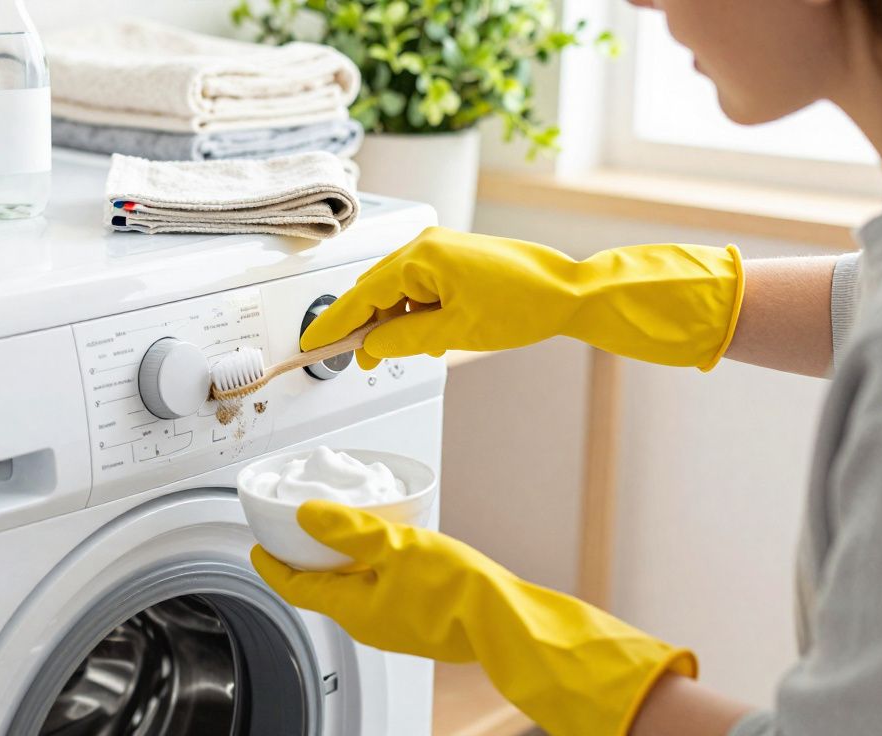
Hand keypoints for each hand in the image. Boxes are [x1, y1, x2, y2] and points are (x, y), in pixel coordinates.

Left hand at [252, 500, 696, 735]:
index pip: (296, 586)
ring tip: (335, 532)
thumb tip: (307, 516)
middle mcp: (369, 623)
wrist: (509, 622)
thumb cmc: (458, 592)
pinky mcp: (417, 619)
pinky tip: (385, 549)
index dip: (272, 565)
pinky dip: (369, 568)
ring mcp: (393, 624)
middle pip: (321, 587)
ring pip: (352, 588)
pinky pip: (380, 590)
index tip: (257, 548)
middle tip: (292, 532)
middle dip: (303, 560)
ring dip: (338, 562)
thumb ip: (348, 529)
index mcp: (353, 608)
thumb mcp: (396, 546)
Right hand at [300, 227, 742, 370]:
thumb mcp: (453, 331)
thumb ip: (402, 340)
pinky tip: (425, 334)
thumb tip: (370, 346)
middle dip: (364, 327)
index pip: (360, 295)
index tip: (311, 343)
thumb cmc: (523, 303)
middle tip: (358, 360)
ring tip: (405, 351)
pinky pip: (416, 287)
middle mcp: (425, 245)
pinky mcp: (453, 259)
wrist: (570, 291)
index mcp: (420, 256)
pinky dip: (412, 312)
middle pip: (373, 291)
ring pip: (395, 291)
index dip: (333, 324)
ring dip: (393, 323)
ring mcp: (440, 250)